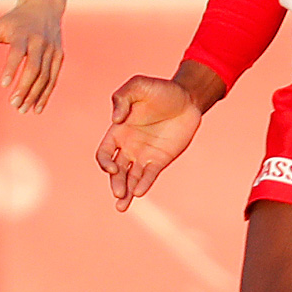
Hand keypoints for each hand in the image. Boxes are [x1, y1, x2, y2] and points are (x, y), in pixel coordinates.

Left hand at [0, 0, 64, 113]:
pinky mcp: (59, 55)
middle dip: (24, 87)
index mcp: (23, 34)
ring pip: (45, 76)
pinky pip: (53, 78)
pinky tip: (37, 108)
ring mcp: (52, 49)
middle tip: (13, 104)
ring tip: (22, 109)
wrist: (44, 8)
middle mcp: (40, 42)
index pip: (18, 53)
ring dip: (34, 95)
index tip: (3, 84)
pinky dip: (46, 94)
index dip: (11, 68)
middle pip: (34, 68)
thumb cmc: (16, 20)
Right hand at [95, 74, 204, 210]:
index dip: (104, 162)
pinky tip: (139, 193)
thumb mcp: (138, 85)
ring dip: (125, 192)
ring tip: (122, 206)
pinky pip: (148, 176)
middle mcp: (128, 147)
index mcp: (118, 131)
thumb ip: (122, 98)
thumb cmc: (161, 90)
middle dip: (115, 183)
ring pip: (130, 178)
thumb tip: (115, 120)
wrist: (188, 98)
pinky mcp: (160, 160)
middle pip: (116, 171)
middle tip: (119, 194)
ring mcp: (144, 155)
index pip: (104, 153)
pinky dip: (143, 185)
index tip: (113, 168)